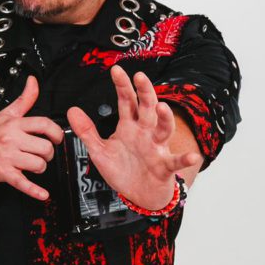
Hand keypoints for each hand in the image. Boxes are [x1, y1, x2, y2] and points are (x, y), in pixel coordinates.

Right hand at [0, 75, 62, 202]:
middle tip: (41, 154)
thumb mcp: (5, 114)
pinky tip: (42, 194)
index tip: (57, 137)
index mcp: (14, 124)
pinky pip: (23, 182)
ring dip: (40, 167)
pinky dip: (34, 190)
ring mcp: (7, 156)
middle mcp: (12, 139)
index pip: (45, 125)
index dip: (56, 133)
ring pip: (38, 164)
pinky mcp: (3, 172)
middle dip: (47, 153)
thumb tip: (33, 82)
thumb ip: (24, 99)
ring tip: (33, 165)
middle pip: (45, 147)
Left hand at [67, 66, 192, 209]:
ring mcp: (157, 148)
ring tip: (162, 108)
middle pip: (147, 108)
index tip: (116, 70)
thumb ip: (87, 131)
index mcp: (130, 126)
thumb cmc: (122, 169)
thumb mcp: (99, 150)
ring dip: (165, 118)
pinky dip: (185, 159)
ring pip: (164, 129)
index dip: (122, 86)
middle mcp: (146, 133)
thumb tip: (72, 110)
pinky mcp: (165, 166)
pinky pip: (176, 161)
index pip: (127, 101)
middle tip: (140, 77)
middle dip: (145, 92)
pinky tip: (193, 157)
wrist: (138, 194)